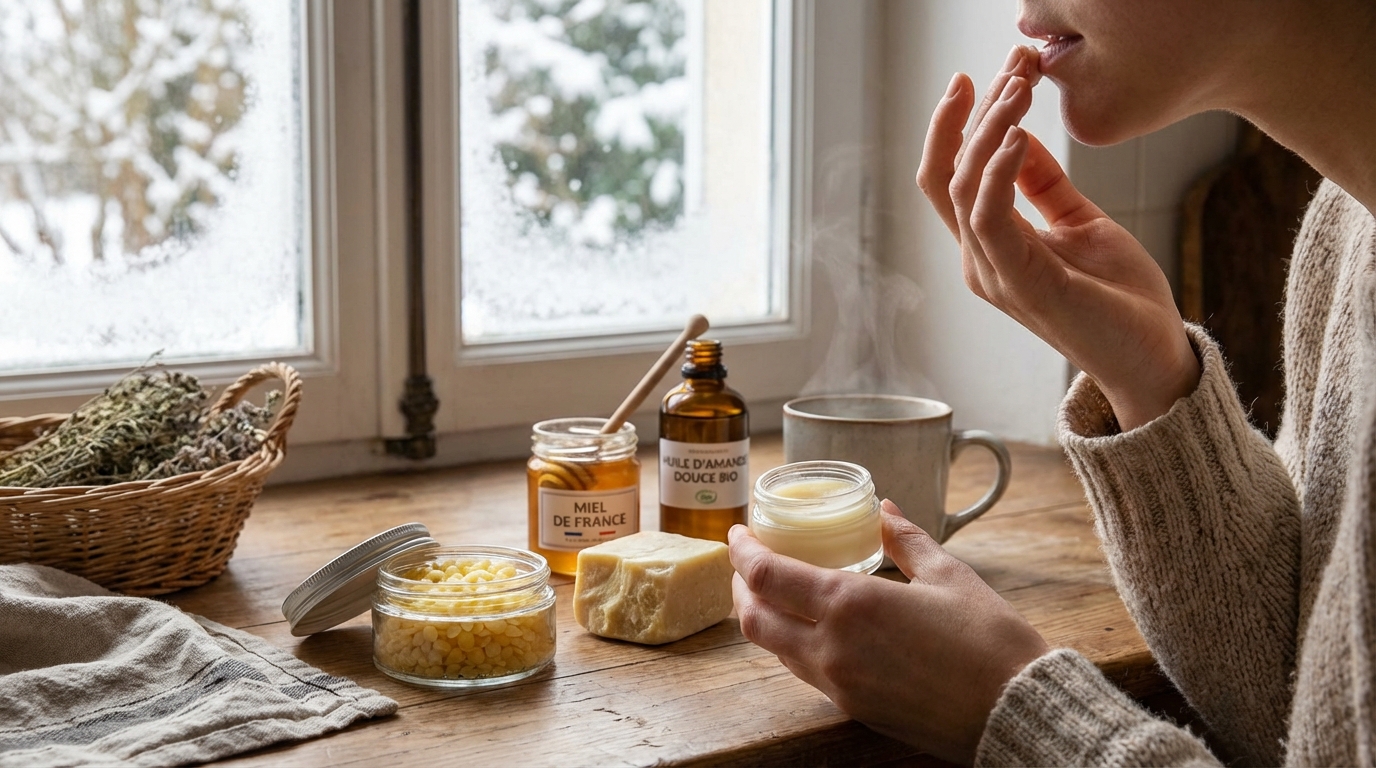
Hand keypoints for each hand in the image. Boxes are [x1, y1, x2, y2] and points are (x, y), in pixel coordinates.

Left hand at [728, 501, 1047, 764]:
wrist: (1017, 712)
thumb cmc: (990, 642)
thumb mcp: (948, 575)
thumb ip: (905, 540)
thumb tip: (885, 509)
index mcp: (849, 606)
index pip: (765, 575)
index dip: (741, 552)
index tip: (737, 533)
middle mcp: (831, 648)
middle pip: (754, 617)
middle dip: (740, 586)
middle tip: (747, 563)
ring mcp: (838, 685)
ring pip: (774, 648)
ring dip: (763, 616)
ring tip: (774, 591)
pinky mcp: (852, 709)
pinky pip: (804, 672)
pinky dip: (792, 644)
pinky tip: (811, 627)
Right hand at [916, 46, 1198, 429]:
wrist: (1152, 356)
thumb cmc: (1119, 299)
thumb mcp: (1079, 223)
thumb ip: (1044, 188)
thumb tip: (1020, 140)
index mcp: (990, 246)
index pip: (950, 176)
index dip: (958, 123)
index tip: (986, 73)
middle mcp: (980, 259)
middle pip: (943, 174)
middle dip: (968, 113)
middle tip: (1009, 64)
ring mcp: (995, 273)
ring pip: (962, 187)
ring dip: (988, 128)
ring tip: (1021, 87)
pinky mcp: (1022, 283)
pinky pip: (990, 218)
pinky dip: (998, 171)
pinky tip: (1022, 134)